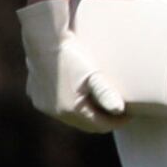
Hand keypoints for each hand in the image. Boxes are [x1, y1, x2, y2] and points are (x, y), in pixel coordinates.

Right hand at [15, 0, 122, 133]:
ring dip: (86, 113)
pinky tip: (79, 94)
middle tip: (118, 109)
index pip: (101, 125)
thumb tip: (119, 109)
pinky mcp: (36, 97)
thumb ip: (106, 93)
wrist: (45, 40)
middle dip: (103, 119)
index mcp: (71, 110)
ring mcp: (44, 106)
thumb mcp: (93, 74)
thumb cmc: (72, 55)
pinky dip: (70, 105)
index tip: (130, 113)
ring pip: (71, 117)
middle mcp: (56, 112)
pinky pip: (57, 107)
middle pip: (86, 124)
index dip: (118, 121)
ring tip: (100, 101)